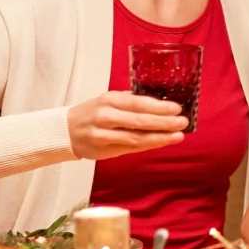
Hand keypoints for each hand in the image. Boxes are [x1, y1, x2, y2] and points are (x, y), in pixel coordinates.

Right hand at [67, 90, 188, 159]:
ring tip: (178, 135)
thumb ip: (130, 102)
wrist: (65, 130)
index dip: (159, 107)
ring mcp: (103, 134)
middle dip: (164, 122)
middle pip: (140, 120)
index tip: (177, 108)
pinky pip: (130, 148)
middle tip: (183, 122)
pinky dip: (148, 145)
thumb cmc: (93, 113)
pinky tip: (162, 142)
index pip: (138, 103)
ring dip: (160, 137)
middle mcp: (106, 115)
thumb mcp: (109, 100)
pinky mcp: (103, 149)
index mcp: (110, 99)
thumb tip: (160, 104)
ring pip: (136, 137)